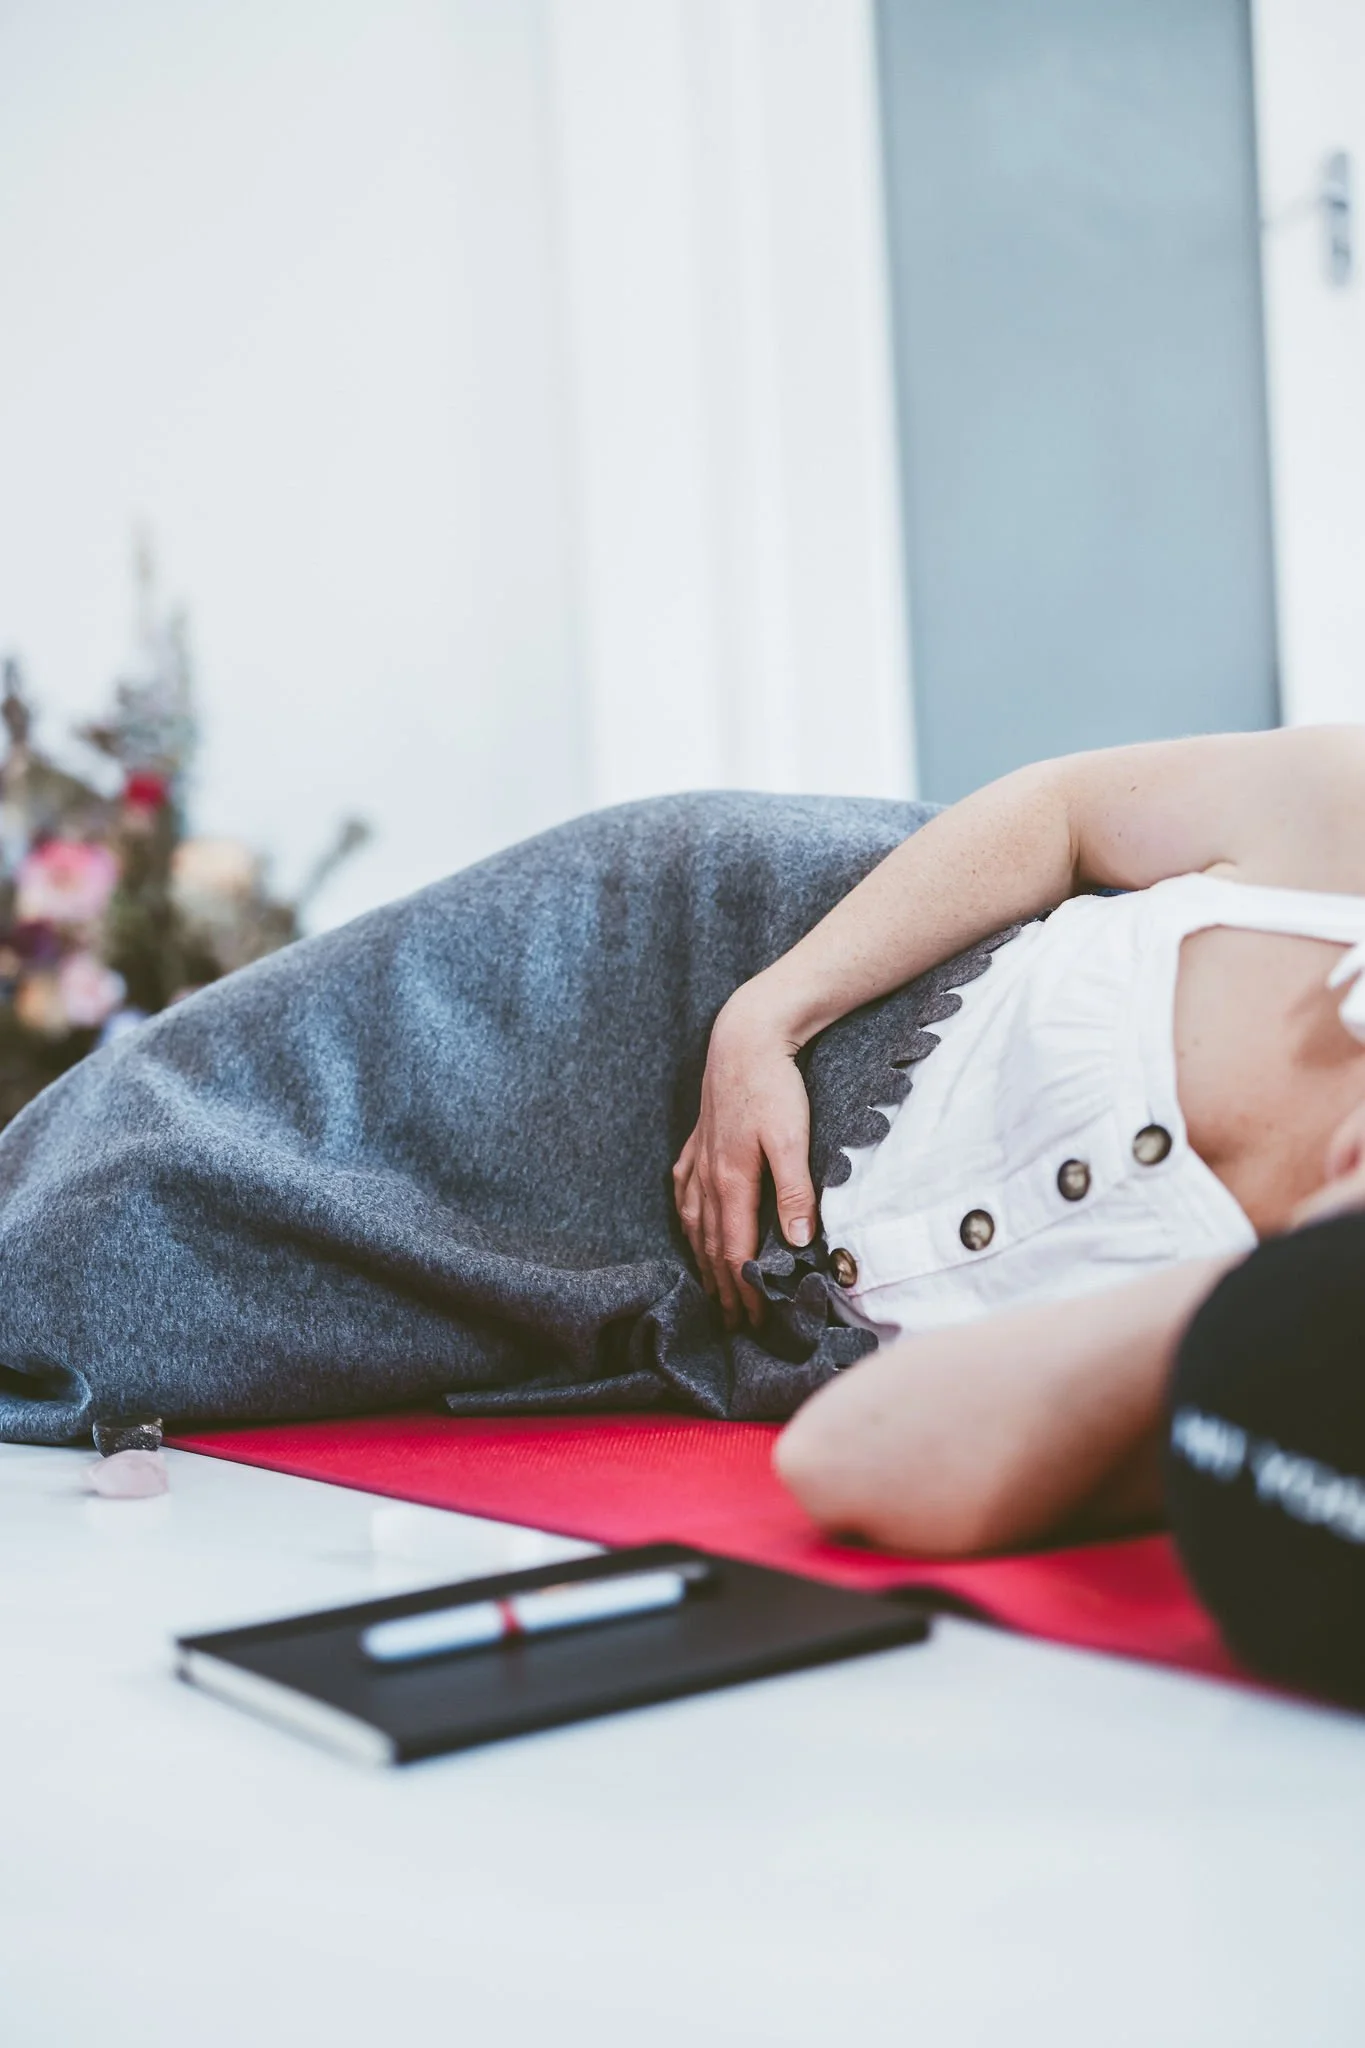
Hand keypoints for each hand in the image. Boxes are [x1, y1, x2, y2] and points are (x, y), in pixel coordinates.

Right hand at [673, 992, 818, 1328]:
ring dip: (702, 1260)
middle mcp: (707, 1176)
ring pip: (694, 1223)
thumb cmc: (773, 1085)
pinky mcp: (698, 1141)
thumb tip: (800, 1241)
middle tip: (732, 1322)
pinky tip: (688, 1225)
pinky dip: (687, 1219)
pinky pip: (684, 1192)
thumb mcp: (792, 1138)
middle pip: (710, 1246)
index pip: (735, 1252)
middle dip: (721, 1287)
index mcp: (731, 1181)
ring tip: (710, 1288)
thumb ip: (795, 1190)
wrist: (745, 1037)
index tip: (754, 1319)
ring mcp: (698, 1159)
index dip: (744, 1290)